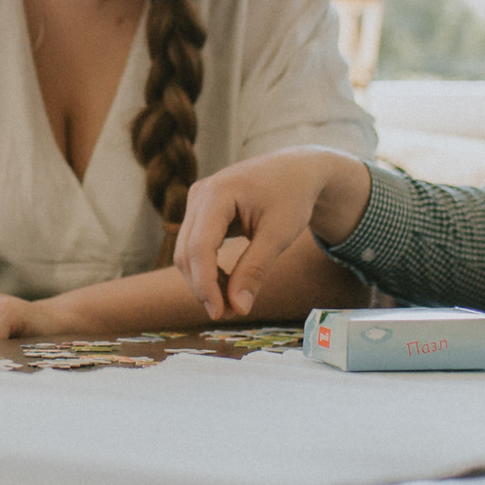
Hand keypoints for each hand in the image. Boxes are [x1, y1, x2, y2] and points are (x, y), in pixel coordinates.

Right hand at [175, 147, 372, 320]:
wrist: (298, 170)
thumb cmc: (292, 197)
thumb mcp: (278, 235)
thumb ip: (255, 270)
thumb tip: (238, 308)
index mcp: (217, 194)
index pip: (199, 247)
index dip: (205, 284)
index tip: (220, 314)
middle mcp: (199, 195)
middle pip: (186, 252)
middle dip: (203, 287)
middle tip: (229, 314)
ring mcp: (197, 202)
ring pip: (186, 252)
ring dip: (204, 281)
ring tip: (231, 303)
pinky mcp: (201, 211)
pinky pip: (195, 246)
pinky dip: (208, 270)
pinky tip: (227, 285)